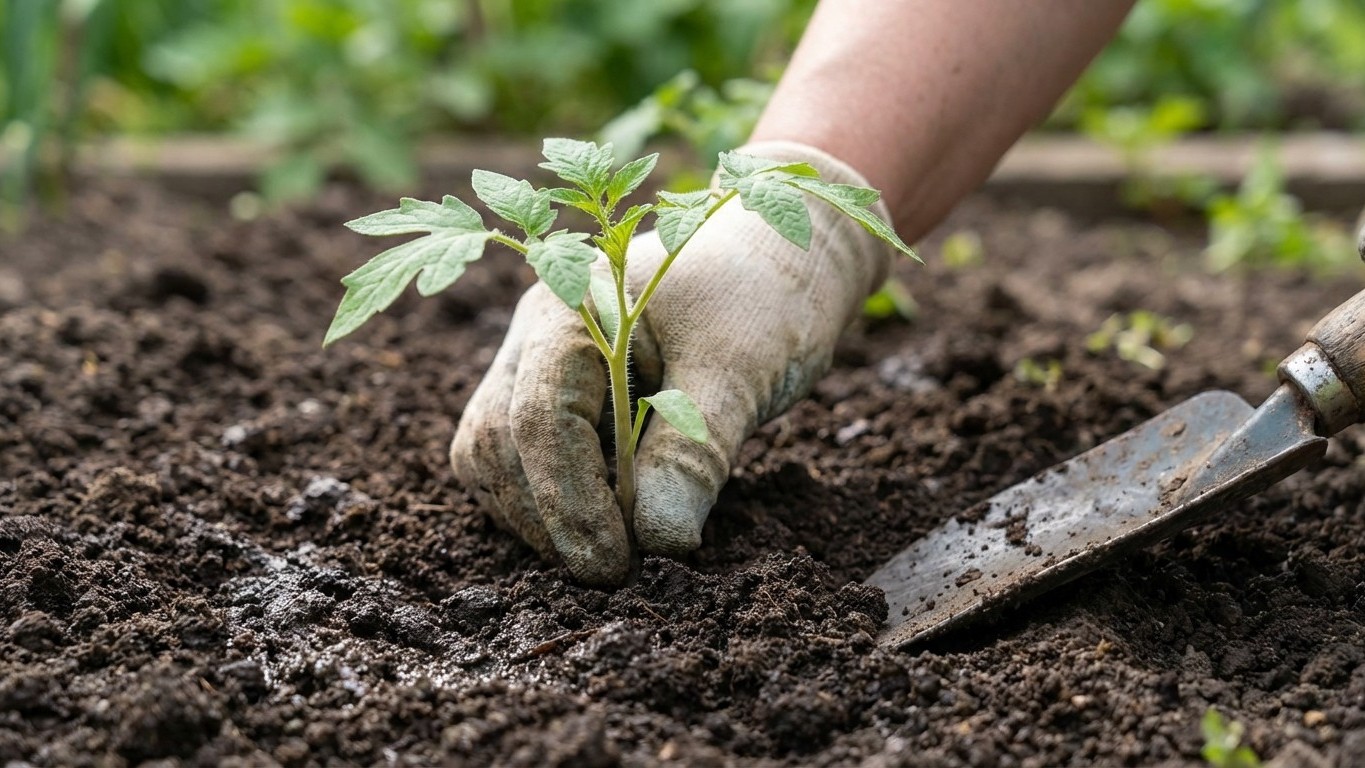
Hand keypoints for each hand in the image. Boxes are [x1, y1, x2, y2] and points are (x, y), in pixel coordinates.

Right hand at [450, 142, 895, 584]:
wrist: (791, 249)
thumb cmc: (769, 290)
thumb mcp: (743, 369)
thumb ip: (694, 451)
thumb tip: (656, 541)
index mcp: (572, 302)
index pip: (540, 417)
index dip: (570, 502)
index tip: (615, 564)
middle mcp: (538, 328)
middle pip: (497, 439)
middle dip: (547, 515)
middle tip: (614, 570)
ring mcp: (540, 358)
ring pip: (494, 452)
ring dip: (540, 514)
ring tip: (611, 551)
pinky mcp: (560, 391)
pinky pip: (524, 455)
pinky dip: (553, 500)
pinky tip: (607, 525)